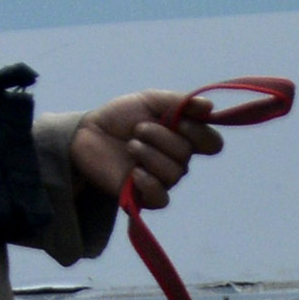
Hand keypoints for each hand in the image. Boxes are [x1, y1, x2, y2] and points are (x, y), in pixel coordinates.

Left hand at [72, 88, 233, 210]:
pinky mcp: (144, 196)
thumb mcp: (149, 100)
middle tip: (138, 129)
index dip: (198, 133)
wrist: (86, 133)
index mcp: (185, 137)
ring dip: (149, 155)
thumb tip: (210, 106)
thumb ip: (179, 102)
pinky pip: (161, 198)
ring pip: (174, 174)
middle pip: (187, 155)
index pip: (212, 143)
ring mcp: (162, 178)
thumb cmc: (120, 116)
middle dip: (161, 137)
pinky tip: (133, 172)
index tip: (179, 120)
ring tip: (130, 145)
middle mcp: (178, 159)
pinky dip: (149, 183)